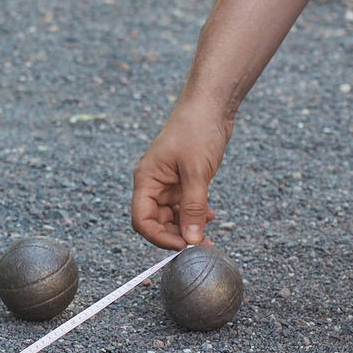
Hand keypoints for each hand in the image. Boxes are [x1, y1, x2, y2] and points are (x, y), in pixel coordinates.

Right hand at [131, 101, 230, 249]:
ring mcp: (168, 182)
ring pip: (172, 216)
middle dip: (177, 235)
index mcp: (147, 180)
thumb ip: (193, 207)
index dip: (160, 237)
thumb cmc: (197, 130)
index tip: (183, 246)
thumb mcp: (196, 173)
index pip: (142, 220)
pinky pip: (184, 206)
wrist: (211, 106)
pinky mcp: (182, 180)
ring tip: (208, 234)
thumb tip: (192, 239)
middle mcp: (153, 183)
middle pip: (156, 221)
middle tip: (200, 245)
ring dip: (188, 227)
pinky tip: (210, 216)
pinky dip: (195, 214)